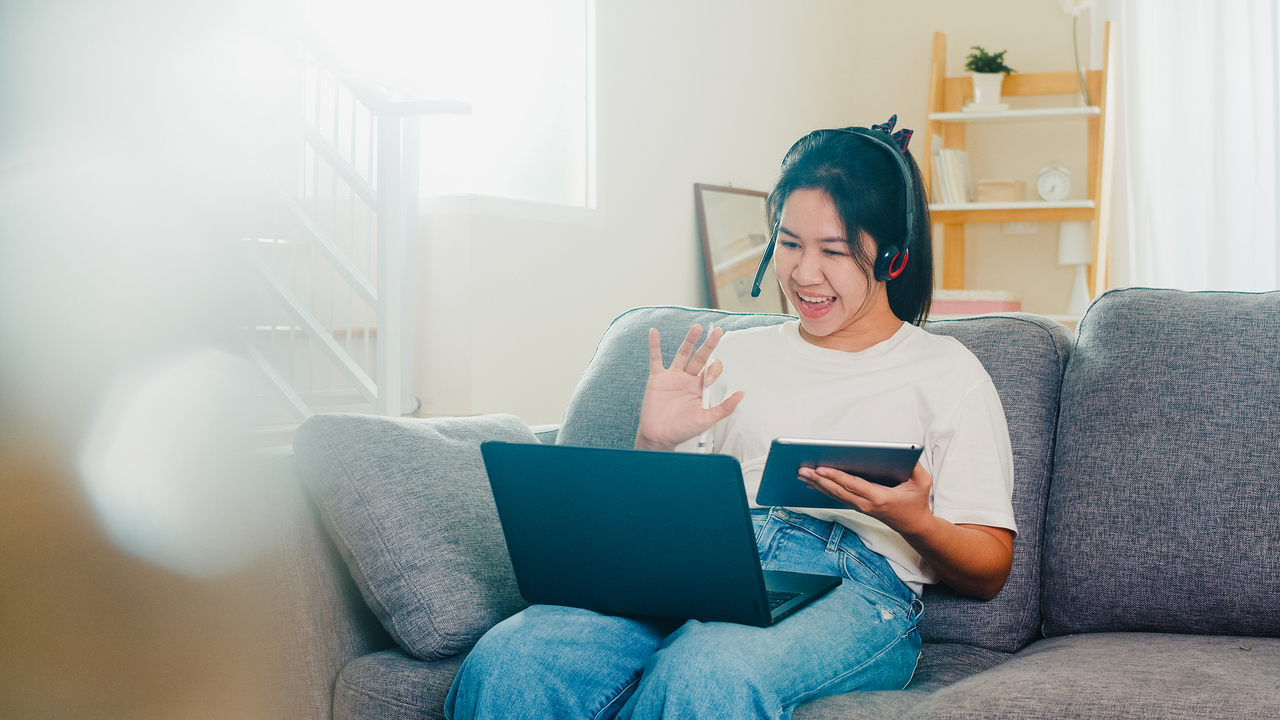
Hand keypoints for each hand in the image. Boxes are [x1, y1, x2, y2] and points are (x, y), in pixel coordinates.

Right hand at [634, 325, 743, 451]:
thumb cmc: (682, 430)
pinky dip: (655, 346)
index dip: (713, 370)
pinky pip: (655, 359)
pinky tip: (654, 333)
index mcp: (700, 387)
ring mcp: (672, 377)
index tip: (707, 380)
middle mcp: (687, 379)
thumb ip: (724, 407)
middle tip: (718, 332)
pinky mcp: (657, 379)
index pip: (711, 370)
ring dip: (689, 340)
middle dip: (709, 345)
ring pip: (682, 354)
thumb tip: (742, 394)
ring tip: (697, 328)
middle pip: (700, 357)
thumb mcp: (706, 419)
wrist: (660, 437)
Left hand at [800, 461, 1014, 599]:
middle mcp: (866, 504)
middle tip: (802, 469)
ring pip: (835, 494)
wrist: (914, 526)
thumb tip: (906, 452)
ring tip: (801, 474)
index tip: (821, 468)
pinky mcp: (858, 506)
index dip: (836, 476)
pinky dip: (824, 489)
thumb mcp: (922, 483)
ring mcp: (861, 507)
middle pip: (838, 490)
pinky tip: (811, 483)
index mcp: (879, 497)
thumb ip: (915, 467)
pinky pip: (838, 497)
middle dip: (819, 479)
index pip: (853, 485)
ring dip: (817, 484)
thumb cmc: (917, 503)